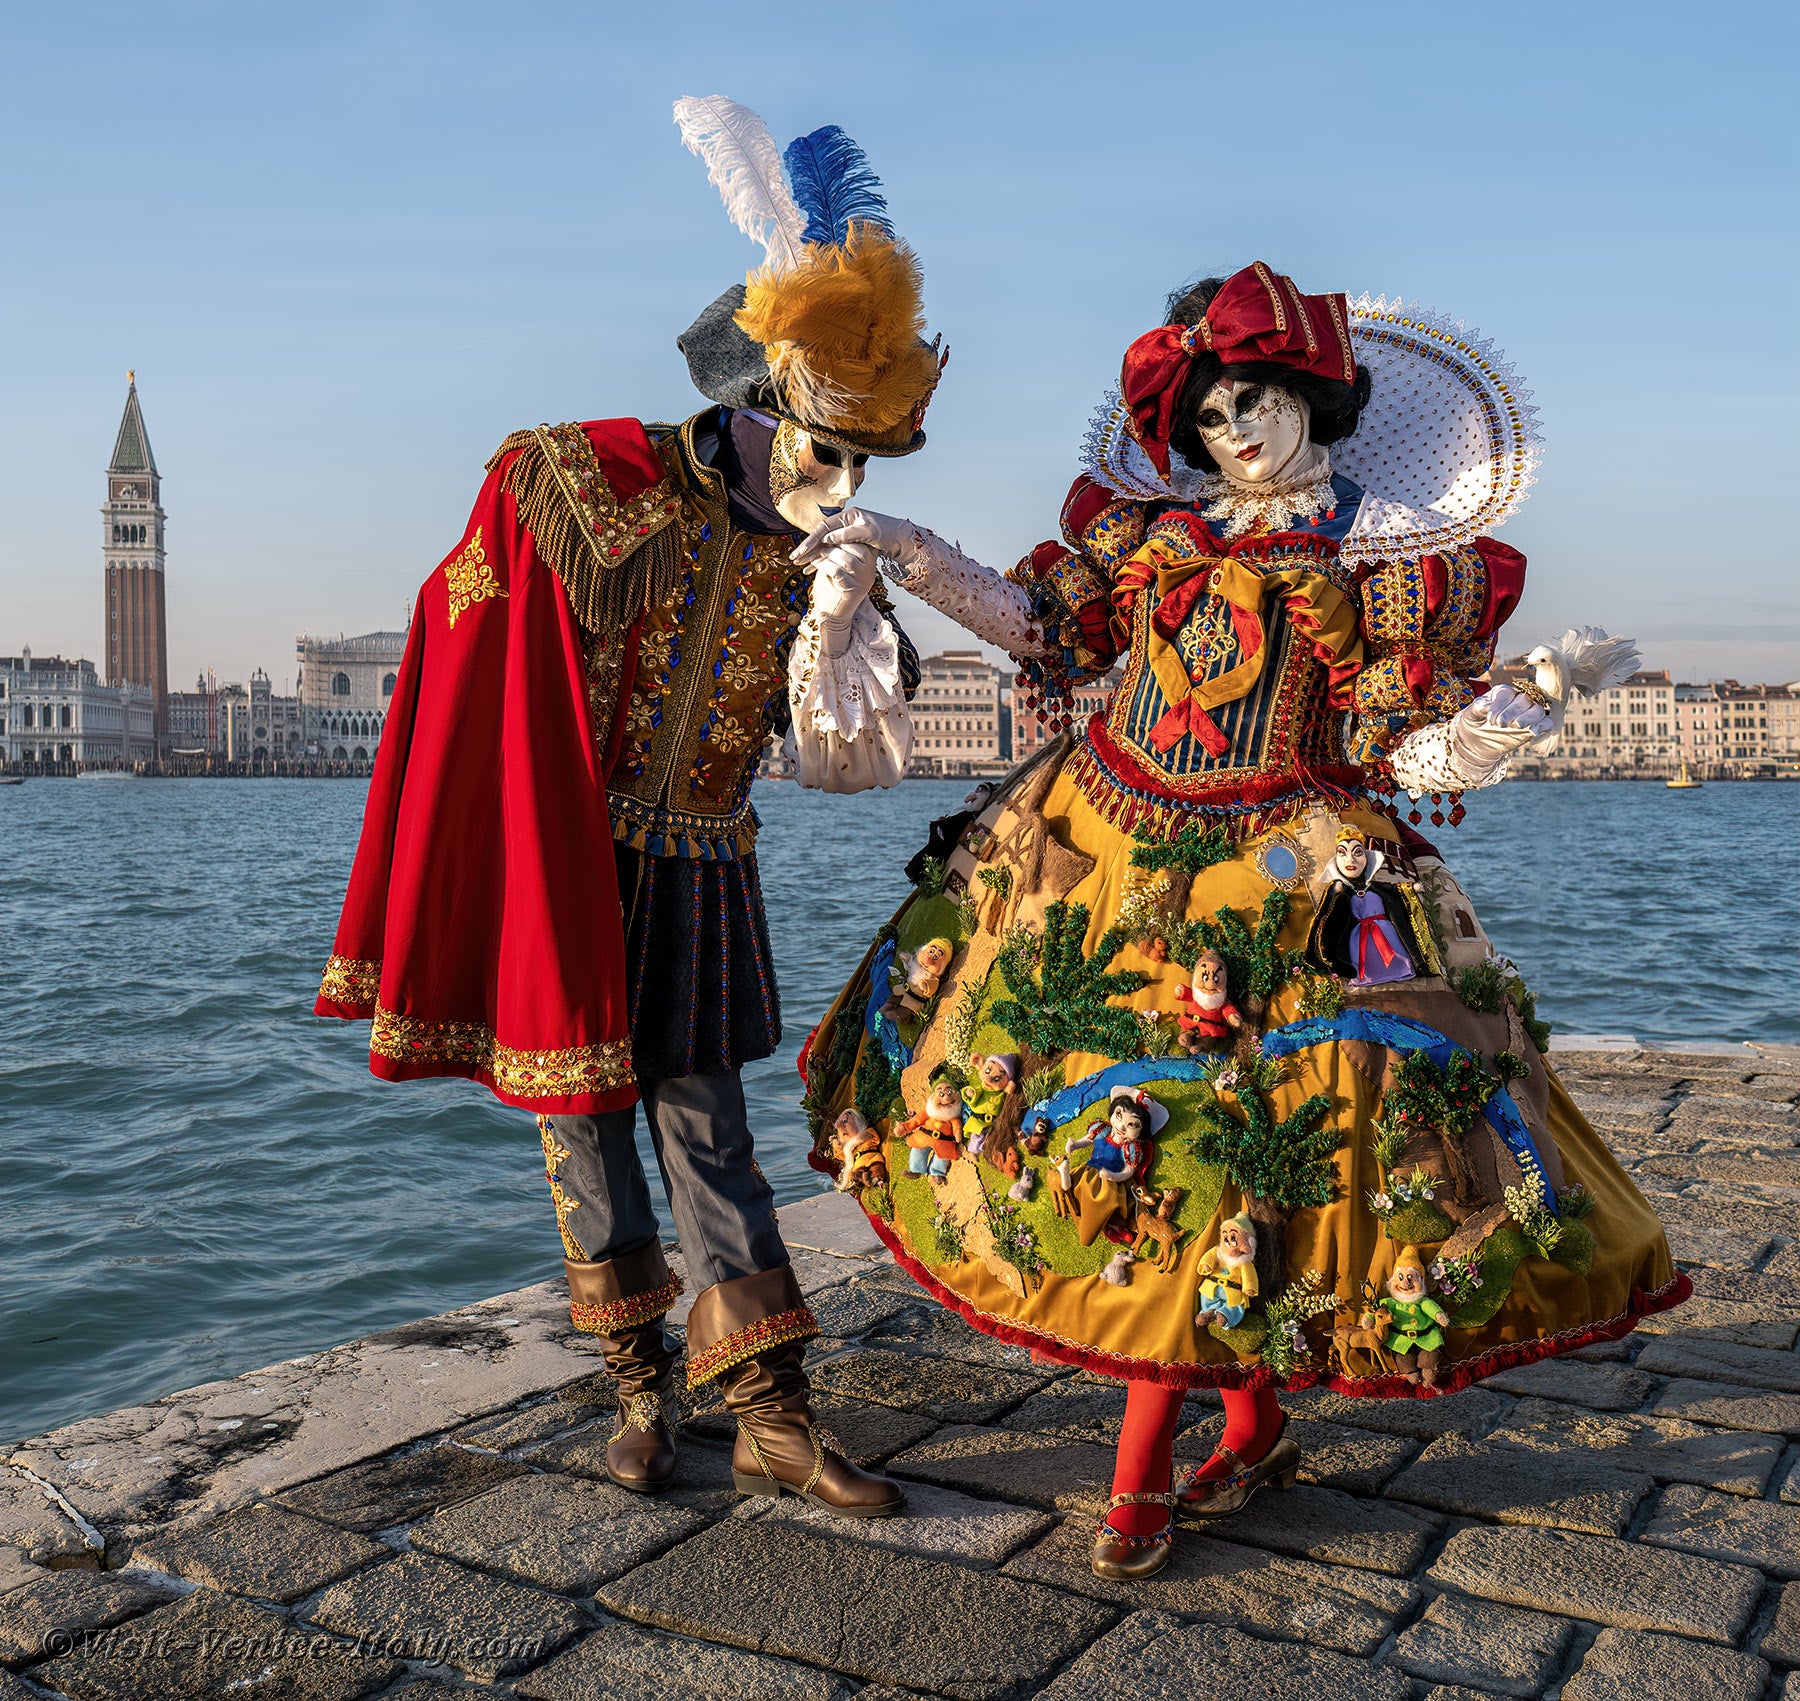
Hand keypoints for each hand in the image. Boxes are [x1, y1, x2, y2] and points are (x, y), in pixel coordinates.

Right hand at [792, 506, 919, 566]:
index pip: (823, 528)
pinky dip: (822, 559)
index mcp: (847, 516)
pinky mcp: (848, 544)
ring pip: (824, 545)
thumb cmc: (886, 532)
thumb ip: (847, 535)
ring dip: (812, 555)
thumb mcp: (868, 532)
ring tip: (800, 565)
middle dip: (807, 548)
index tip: (802, 551)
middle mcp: (844, 523)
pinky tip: (814, 567)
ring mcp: (845, 534)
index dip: (811, 540)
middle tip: (794, 559)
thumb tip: (827, 539)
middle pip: (820, 536)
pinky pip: (831, 551)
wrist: (899, 539)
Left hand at [804, 540, 877, 655]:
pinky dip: (823, 566)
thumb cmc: (832, 589)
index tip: (824, 535)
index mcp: (869, 561)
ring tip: (813, 557)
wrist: (831, 616)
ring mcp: (863, 580)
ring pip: (845, 557)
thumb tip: (830, 529)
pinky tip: (813, 565)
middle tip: (816, 543)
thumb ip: (839, 548)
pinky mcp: (852, 589)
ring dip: (826, 554)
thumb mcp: (837, 564)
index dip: (840, 535)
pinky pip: (837, 571)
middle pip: (853, 545)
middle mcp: (870, 570)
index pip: (859, 540)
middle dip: (832, 542)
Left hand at [1444, 684, 1552, 783]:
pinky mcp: (1533, 727)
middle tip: (1500, 724)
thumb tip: (1486, 704)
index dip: (1501, 705)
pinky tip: (1532, 732)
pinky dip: (1543, 726)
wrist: (1476, 743)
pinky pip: (1546, 723)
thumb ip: (1477, 708)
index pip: (1508, 693)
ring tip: (1516, 726)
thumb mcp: (1469, 716)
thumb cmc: (1472, 725)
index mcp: (1501, 693)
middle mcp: (1516, 700)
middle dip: (1513, 712)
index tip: (1491, 719)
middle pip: (1524, 700)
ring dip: (1529, 717)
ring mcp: (1526, 714)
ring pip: (1538, 710)